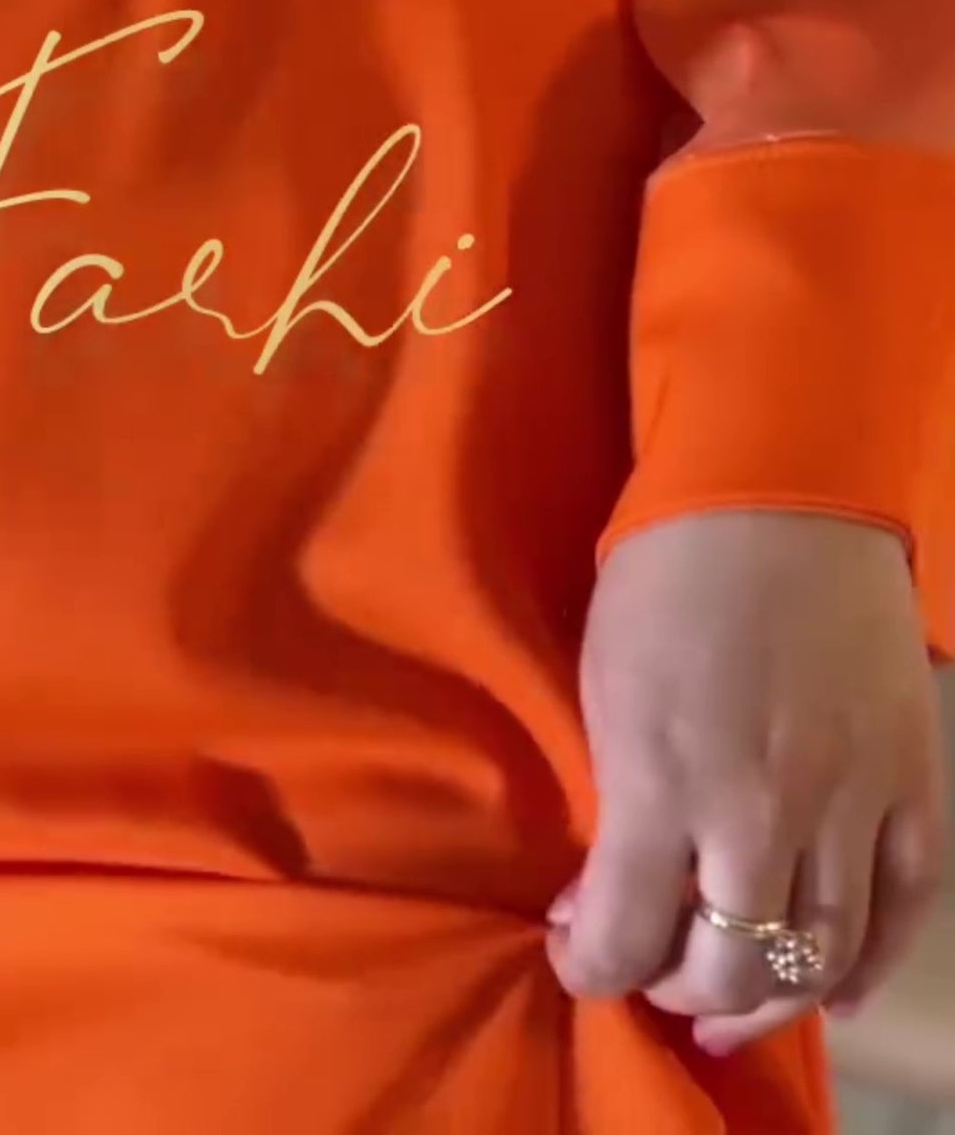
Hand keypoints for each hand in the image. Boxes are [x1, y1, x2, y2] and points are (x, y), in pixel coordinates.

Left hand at [545, 509, 945, 1057]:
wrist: (779, 490)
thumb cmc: (665, 574)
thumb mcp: (605, 684)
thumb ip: (611, 797)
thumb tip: (600, 893)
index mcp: (663, 778)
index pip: (623, 936)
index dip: (590, 966)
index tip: (579, 952)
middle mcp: (760, 811)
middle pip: (727, 967)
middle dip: (675, 989)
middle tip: (655, 971)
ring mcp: (851, 802)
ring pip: (816, 959)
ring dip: (765, 999)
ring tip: (728, 1003)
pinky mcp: (913, 784)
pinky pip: (903, 912)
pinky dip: (867, 969)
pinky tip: (833, 993)